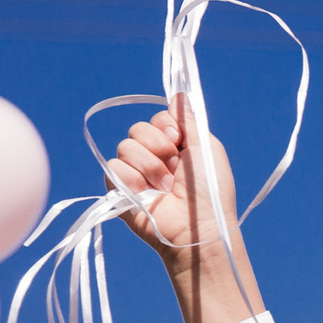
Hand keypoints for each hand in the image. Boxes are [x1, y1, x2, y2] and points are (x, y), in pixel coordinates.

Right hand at [106, 98, 262, 322]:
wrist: (198, 227)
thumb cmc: (210, 192)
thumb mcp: (207, 148)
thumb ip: (190, 120)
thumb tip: (178, 95)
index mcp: (176, 147)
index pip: (158, 118)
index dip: (168, 126)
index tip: (180, 140)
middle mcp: (154, 158)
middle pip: (138, 128)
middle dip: (158, 145)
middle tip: (175, 168)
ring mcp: (135, 175)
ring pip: (126, 146)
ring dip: (150, 166)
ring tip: (166, 187)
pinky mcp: (119, 191)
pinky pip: (112, 167)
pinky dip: (132, 180)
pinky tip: (148, 195)